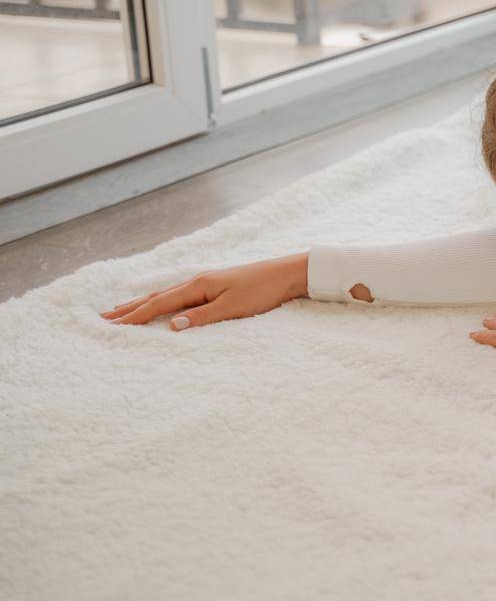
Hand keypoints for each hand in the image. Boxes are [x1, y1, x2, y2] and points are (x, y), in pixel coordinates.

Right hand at [100, 252, 308, 331]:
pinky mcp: (215, 285)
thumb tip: (171, 325)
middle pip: (157, 296)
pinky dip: (162, 300)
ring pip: (166, 294)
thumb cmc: (263, 291)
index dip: (135, 316)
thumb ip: (202, 317)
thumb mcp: (233, 307)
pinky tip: (162, 303)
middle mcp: (198, 281)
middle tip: (104, 317)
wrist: (288, 273)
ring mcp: (206, 282)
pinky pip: (180, 295)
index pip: (160, 304)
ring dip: (142, 303)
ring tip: (122, 309)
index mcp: (199, 286)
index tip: (112, 326)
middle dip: (130, 308)